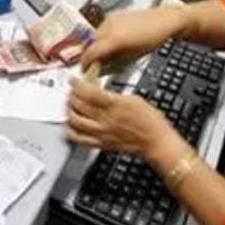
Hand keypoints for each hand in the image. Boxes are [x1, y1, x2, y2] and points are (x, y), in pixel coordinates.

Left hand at [67, 77, 185, 161]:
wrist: (156, 141)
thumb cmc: (150, 120)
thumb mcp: (134, 98)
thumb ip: (113, 94)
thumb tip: (98, 89)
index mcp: (114, 105)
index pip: (88, 92)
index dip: (77, 84)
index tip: (74, 80)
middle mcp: (105, 120)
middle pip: (79, 104)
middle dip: (72, 94)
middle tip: (73, 90)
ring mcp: (101, 133)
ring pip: (75, 121)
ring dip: (69, 110)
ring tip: (71, 105)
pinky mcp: (101, 144)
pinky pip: (79, 139)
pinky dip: (71, 131)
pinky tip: (72, 124)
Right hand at [80, 7, 189, 68]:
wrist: (164, 21)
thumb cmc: (153, 39)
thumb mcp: (131, 57)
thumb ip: (111, 62)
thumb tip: (99, 68)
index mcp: (114, 39)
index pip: (91, 52)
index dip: (86, 63)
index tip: (85, 69)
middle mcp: (109, 26)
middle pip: (89, 42)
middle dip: (88, 54)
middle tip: (92, 64)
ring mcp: (111, 18)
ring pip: (94, 34)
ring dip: (95, 45)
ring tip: (104, 54)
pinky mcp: (113, 14)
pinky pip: (101, 27)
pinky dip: (102, 36)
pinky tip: (110, 42)